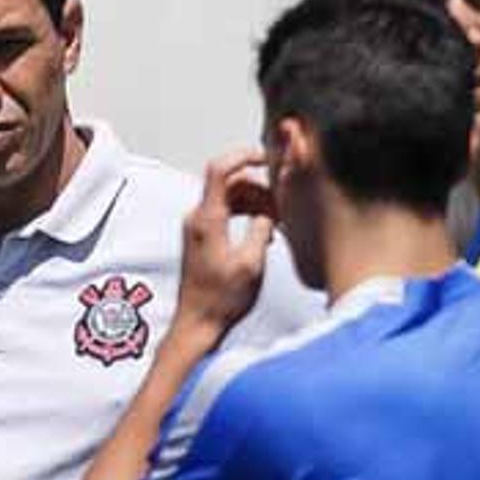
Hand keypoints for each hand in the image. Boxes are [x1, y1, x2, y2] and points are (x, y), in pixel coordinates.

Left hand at [169, 150, 275, 348]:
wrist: (197, 323)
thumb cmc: (220, 300)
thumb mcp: (251, 264)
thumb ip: (262, 230)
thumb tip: (268, 213)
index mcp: (208, 220)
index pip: (219, 169)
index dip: (243, 156)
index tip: (265, 157)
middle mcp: (198, 219)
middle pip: (229, 183)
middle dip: (259, 187)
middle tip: (281, 203)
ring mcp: (197, 228)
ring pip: (229, 198)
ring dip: (255, 202)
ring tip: (276, 221)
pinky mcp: (201, 238)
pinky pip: (225, 213)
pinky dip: (245, 214)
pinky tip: (263, 231)